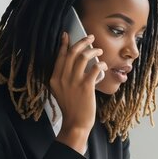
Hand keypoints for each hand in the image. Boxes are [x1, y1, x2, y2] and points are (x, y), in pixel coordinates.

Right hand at [50, 32, 107, 152]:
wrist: (75, 123)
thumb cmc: (70, 108)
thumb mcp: (59, 92)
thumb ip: (62, 78)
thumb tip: (71, 64)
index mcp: (54, 78)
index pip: (60, 57)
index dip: (64, 44)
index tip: (67, 35)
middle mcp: (62, 78)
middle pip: (72, 53)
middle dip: (82, 42)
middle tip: (90, 37)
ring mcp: (74, 81)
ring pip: (83, 57)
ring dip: (93, 51)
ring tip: (99, 50)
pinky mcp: (86, 86)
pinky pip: (94, 68)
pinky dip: (100, 64)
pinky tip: (103, 65)